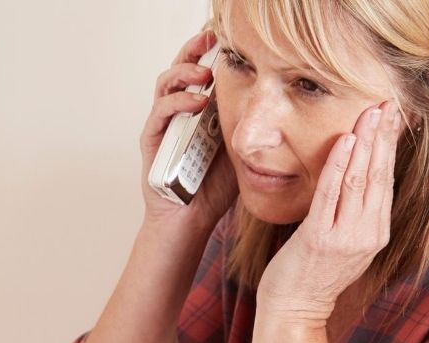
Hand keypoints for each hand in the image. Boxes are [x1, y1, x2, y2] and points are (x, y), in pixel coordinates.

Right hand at [140, 29, 238, 232]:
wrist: (191, 220)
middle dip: (194, 48)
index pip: (202, 71)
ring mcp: (165, 125)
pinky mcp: (153, 140)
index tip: (229, 38)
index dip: (212, 51)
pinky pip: (161, 112)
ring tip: (204, 71)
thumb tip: (274, 103)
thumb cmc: (213, 190)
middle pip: (181, 68)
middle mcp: (180, 113)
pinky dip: (177, 102)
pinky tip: (196, 101)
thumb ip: (247, 126)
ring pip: (166, 83)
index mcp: (201, 111)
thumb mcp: (240, 150)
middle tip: (210, 36)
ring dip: (185, 71)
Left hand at [256, 99, 402, 324]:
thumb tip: (359, 176)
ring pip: (360, 180)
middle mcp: (367, 235)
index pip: (386, 181)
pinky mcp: (319, 238)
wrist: (294, 310)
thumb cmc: (312, 275)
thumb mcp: (345, 244)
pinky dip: (339, 164)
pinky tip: (345, 140)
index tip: (393, 116)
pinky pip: (331, 193)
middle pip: (379, 175)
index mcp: (376, 234)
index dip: (391, 146)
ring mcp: (345, 238)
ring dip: (365, 142)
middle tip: (387, 102)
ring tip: (369, 112)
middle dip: (384, 136)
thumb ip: (356, 214)